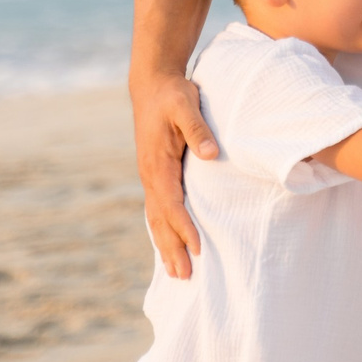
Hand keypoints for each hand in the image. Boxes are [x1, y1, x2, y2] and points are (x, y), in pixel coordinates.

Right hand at [132, 71, 216, 278]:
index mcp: (157, 164)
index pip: (171, 204)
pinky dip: (163, 230)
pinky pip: (158, 209)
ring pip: (156, 219)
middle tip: (185, 276)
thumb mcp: (186, 105)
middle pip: (160, 221)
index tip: (198, 248)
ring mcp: (151, 176)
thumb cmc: (173, 94)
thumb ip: (198, 129)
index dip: (184, 227)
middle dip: (172, 249)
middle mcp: (150, 175)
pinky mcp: (155, 174)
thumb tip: (211, 155)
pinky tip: (170, 244)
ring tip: (176, 272)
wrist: (152, 84)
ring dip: (165, 245)